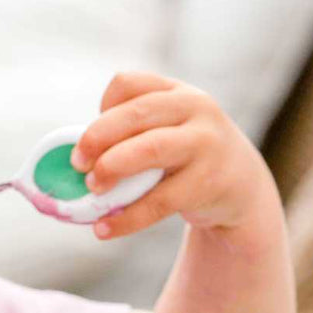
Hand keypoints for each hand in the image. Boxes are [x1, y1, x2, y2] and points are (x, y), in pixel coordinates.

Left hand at [71, 71, 275, 244]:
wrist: (241, 186)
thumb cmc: (184, 155)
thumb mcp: (166, 131)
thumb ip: (128, 135)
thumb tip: (70, 161)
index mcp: (176, 92)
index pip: (128, 84)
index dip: (102, 108)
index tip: (90, 138)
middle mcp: (196, 108)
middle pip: (136, 113)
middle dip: (97, 138)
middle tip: (77, 164)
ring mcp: (207, 143)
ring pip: (150, 149)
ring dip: (112, 168)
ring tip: (92, 189)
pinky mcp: (209, 182)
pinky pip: (160, 200)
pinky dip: (127, 217)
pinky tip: (103, 228)